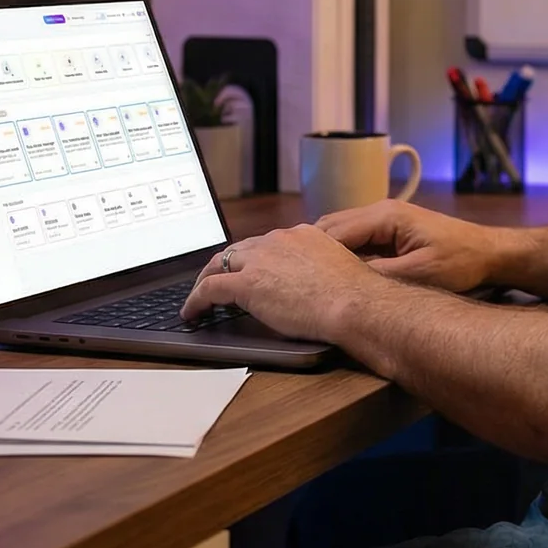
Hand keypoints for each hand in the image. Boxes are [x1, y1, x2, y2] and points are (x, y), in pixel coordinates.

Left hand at [181, 224, 379, 339]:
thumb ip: (320, 270)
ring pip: (219, 264)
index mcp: (301, 235)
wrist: (354, 303)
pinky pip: (209, 288)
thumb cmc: (355, 295)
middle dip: (225, 265)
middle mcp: (277, 241)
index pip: (266, 243)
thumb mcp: (337, 270)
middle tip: (216, 279)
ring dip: (206, 279)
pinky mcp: (246, 284)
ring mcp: (260, 260)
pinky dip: (196, 300)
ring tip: (199, 296)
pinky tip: (192, 312)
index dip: (253, 258)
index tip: (249, 268)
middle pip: (239, 249)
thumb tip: (315, 285)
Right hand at [315, 200, 506, 292]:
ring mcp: (385, 220)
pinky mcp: (390, 232)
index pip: (334, 232)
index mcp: (385, 216)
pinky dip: (343, 255)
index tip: (296, 276)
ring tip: (309, 280)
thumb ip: (379, 275)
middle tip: (296, 279)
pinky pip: (356, 240)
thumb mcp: (418, 274)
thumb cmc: (460, 261)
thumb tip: (342, 282)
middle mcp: (380, 211)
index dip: (313, 255)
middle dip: (313, 252)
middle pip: (331, 228)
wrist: (488, 253)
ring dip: (327, 254)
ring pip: (341, 233)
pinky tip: (335, 277)